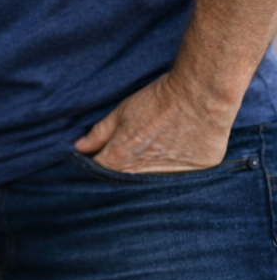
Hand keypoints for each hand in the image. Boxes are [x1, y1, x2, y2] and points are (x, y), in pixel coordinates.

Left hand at [73, 72, 232, 172]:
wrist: (200, 95)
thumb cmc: (157, 100)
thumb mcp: (121, 112)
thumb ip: (99, 134)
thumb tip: (79, 148)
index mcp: (121, 158)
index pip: (100, 172)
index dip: (98, 163)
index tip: (101, 155)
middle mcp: (144, 173)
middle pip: (126, 181)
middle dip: (122, 172)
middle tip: (131, 153)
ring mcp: (172, 177)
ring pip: (152, 185)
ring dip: (148, 175)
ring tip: (155, 153)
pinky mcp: (197, 174)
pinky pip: (180, 180)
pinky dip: (175, 173)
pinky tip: (176, 157)